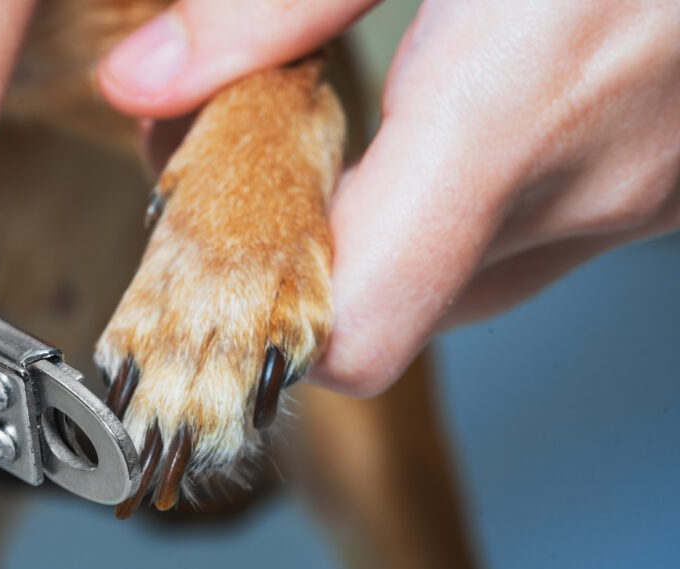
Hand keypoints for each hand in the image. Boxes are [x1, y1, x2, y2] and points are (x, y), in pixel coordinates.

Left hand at [98, 0, 679, 395]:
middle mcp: (588, 183)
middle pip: (390, 311)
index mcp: (514, 107)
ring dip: (384, 230)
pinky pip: (527, 240)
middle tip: (261, 157)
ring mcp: (643, 193)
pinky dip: (461, 207)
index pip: (359, 331)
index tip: (222, 249)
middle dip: (306, 254)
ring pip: (457, 282)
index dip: (274, 325)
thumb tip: (146, 82)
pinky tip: (451, 121)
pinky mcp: (667, 183)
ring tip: (354, 128)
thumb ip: (275, 3)